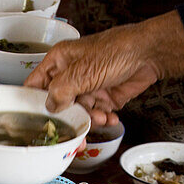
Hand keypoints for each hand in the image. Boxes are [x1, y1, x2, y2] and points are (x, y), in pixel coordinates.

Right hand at [25, 12, 183, 123]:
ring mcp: (88, 86)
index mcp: (59, 62)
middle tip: (72, 132)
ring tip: (100, 116)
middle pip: (58, 104)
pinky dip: (103, 119)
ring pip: (79, 113)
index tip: (35, 121)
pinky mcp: (105, 96)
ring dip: (89, 119)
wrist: (150, 54)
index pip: (35, 85)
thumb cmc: (116, 51)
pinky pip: (97, 114)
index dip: (33, 103)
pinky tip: (110, 117)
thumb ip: (59, 91)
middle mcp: (71, 74)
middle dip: (67, 119)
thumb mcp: (80, 72)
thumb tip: (50, 107)